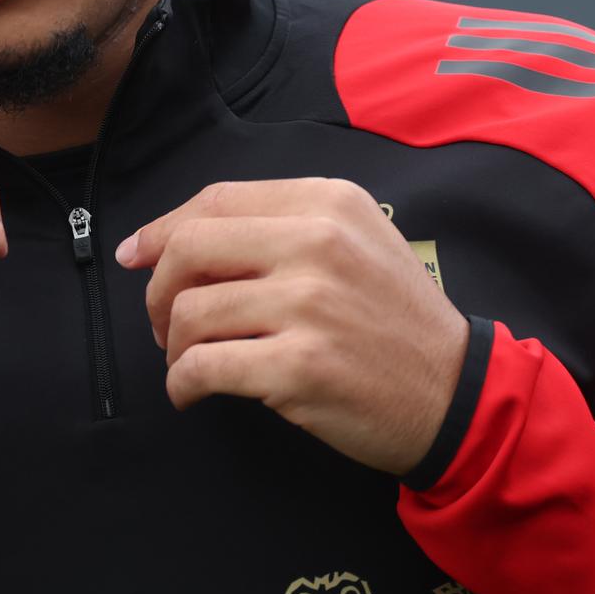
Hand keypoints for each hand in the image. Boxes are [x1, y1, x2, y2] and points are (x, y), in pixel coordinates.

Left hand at [116, 178, 467, 475]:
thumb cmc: (394, 318)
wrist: (457, 393)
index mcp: (327, 202)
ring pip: (190, 311)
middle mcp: (317, 243)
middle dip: (158, 288)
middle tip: (164, 322)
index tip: (137, 255)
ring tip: (188, 361)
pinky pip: (204, 367)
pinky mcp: (300, 366)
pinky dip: (181, 384)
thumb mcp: (356, 240)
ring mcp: (309, 305)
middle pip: (189, 247)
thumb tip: (171, 237)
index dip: (162, 228)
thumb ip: (279, 226)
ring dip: (173, 345)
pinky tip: (190, 393)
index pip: (216, 200)